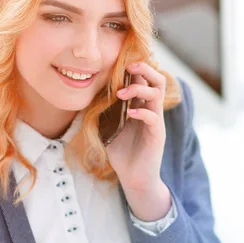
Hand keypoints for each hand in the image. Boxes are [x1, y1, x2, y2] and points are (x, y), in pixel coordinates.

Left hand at [106, 62, 171, 220]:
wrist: (134, 178)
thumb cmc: (121, 152)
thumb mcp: (108, 127)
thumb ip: (103, 111)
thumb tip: (85, 96)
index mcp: (141, 105)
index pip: (144, 79)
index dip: (134, 69)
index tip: (118, 65)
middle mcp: (151, 110)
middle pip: (158, 79)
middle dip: (144, 69)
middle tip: (127, 68)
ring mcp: (156, 121)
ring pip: (157, 93)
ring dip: (139, 89)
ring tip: (121, 94)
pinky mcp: (157, 135)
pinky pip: (153, 117)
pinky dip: (141, 112)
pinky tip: (129, 114)